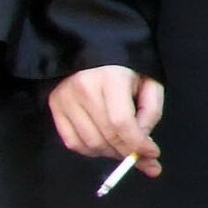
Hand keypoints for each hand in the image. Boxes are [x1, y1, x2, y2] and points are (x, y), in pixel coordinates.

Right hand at [46, 65, 163, 177]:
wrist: (93, 50)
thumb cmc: (126, 68)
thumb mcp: (149, 83)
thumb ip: (151, 112)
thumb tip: (144, 146)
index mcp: (111, 79)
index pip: (121, 123)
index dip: (137, 144)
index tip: (153, 154)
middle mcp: (84, 89)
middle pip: (106, 136)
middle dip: (127, 152)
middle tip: (142, 158)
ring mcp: (65, 99)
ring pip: (90, 144)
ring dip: (111, 153)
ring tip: (124, 147)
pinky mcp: (54, 107)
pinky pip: (73, 142)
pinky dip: (91, 151)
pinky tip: (105, 144)